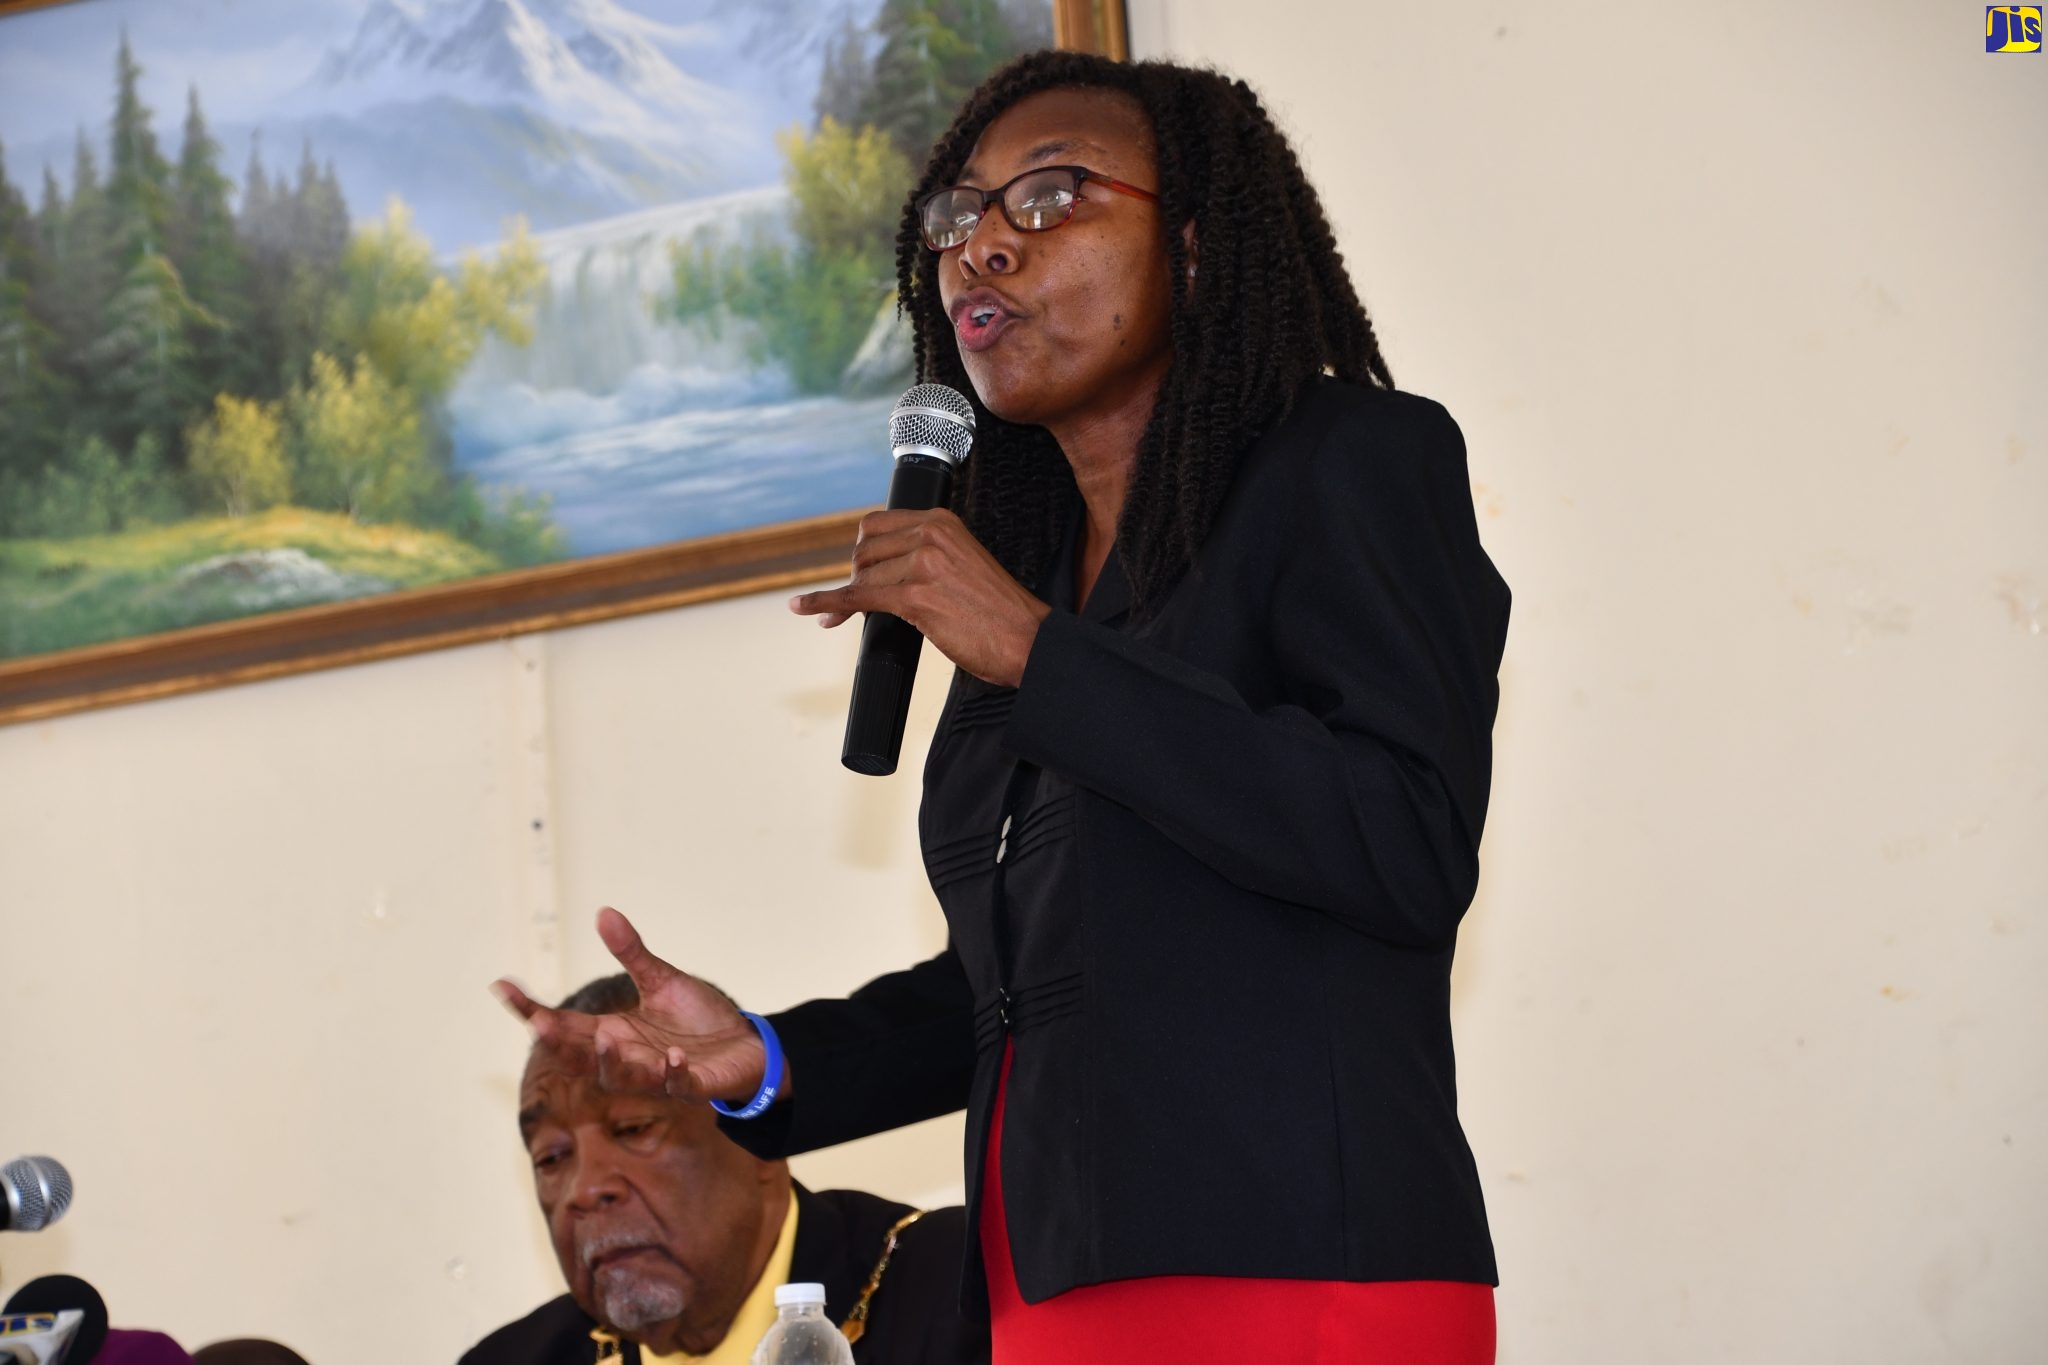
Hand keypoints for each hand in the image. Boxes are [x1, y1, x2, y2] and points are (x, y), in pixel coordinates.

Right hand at [492, 907, 780, 1104]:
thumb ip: (631, 953)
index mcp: (613, 1033)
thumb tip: (603, 912)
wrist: (746, 1047)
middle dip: (559, 1044)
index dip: (531, 1009)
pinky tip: (673, 1058)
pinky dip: (672, 1074)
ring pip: (621, 1078)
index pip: (563, 1025)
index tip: (502, 985)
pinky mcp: (691, 1087)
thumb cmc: (698, 1019)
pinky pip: (676, 1086)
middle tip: (539, 1023)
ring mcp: (656, 1076)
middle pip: (579, 1058)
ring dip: (611, 1062)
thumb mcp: (661, 980)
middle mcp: (627, 1058)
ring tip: (607, 1036)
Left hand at [789, 508, 1052, 687]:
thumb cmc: (998, 613)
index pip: (876, 525)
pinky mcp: (914, 596)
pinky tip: (807, 609)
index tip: (858, 573)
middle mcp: (930, 534)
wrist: (1028, 640)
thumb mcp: (963, 564)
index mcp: (941, 522)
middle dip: (857, 577)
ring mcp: (922, 563)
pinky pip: (856, 597)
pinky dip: (826, 603)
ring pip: (860, 577)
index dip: (862, 553)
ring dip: (849, 600)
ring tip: (843, 616)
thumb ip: (926, 556)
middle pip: (863, 550)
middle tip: (864, 602)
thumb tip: (883, 569)